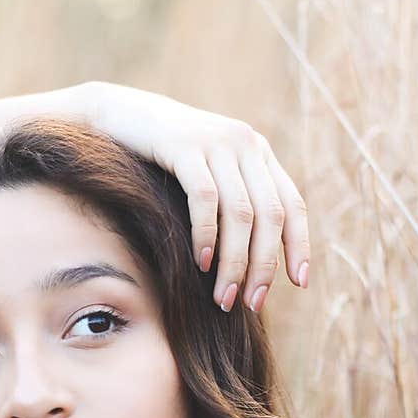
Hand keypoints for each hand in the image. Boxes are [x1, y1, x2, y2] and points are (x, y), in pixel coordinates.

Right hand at [85, 81, 309, 313]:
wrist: (118, 114)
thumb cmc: (161, 158)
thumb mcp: (208, 173)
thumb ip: (232, 201)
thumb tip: (250, 262)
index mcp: (258, 153)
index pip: (292, 205)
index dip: (299, 245)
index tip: (299, 283)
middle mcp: (245, 144)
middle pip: (270, 216)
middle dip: (263, 266)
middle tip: (250, 303)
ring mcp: (216, 142)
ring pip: (240, 214)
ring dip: (235, 262)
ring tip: (224, 296)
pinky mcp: (184, 146)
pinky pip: (205, 199)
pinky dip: (206, 236)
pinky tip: (201, 263)